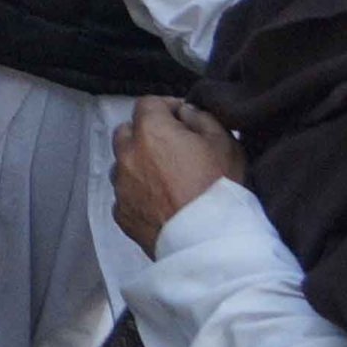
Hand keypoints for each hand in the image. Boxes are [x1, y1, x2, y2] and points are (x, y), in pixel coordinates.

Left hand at [112, 97, 245, 251]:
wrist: (211, 243)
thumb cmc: (220, 190)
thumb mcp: (225, 144)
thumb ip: (202, 118)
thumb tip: (185, 112)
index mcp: (150, 132)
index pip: (148, 104)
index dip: (167, 108)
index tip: (183, 119)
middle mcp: (127, 155)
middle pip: (127, 132)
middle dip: (146, 134)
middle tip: (173, 148)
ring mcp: (120, 186)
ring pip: (122, 164)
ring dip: (138, 164)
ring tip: (167, 179)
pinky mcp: (121, 213)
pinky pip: (125, 195)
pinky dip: (138, 194)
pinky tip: (161, 203)